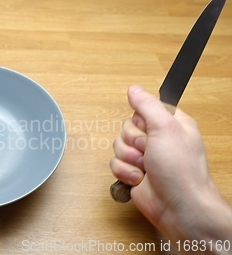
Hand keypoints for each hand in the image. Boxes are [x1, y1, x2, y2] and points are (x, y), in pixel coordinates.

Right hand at [110, 86, 231, 246]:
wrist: (178, 206)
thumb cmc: (180, 169)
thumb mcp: (165, 128)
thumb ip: (147, 105)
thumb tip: (133, 89)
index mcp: (170, 124)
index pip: (142, 110)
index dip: (141, 122)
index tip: (150, 131)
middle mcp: (157, 139)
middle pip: (126, 128)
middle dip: (133, 143)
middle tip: (149, 152)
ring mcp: (144, 157)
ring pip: (117, 146)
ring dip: (129, 159)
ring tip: (146, 169)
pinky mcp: (133, 173)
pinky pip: (115, 164)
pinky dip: (125, 173)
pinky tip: (140, 179)